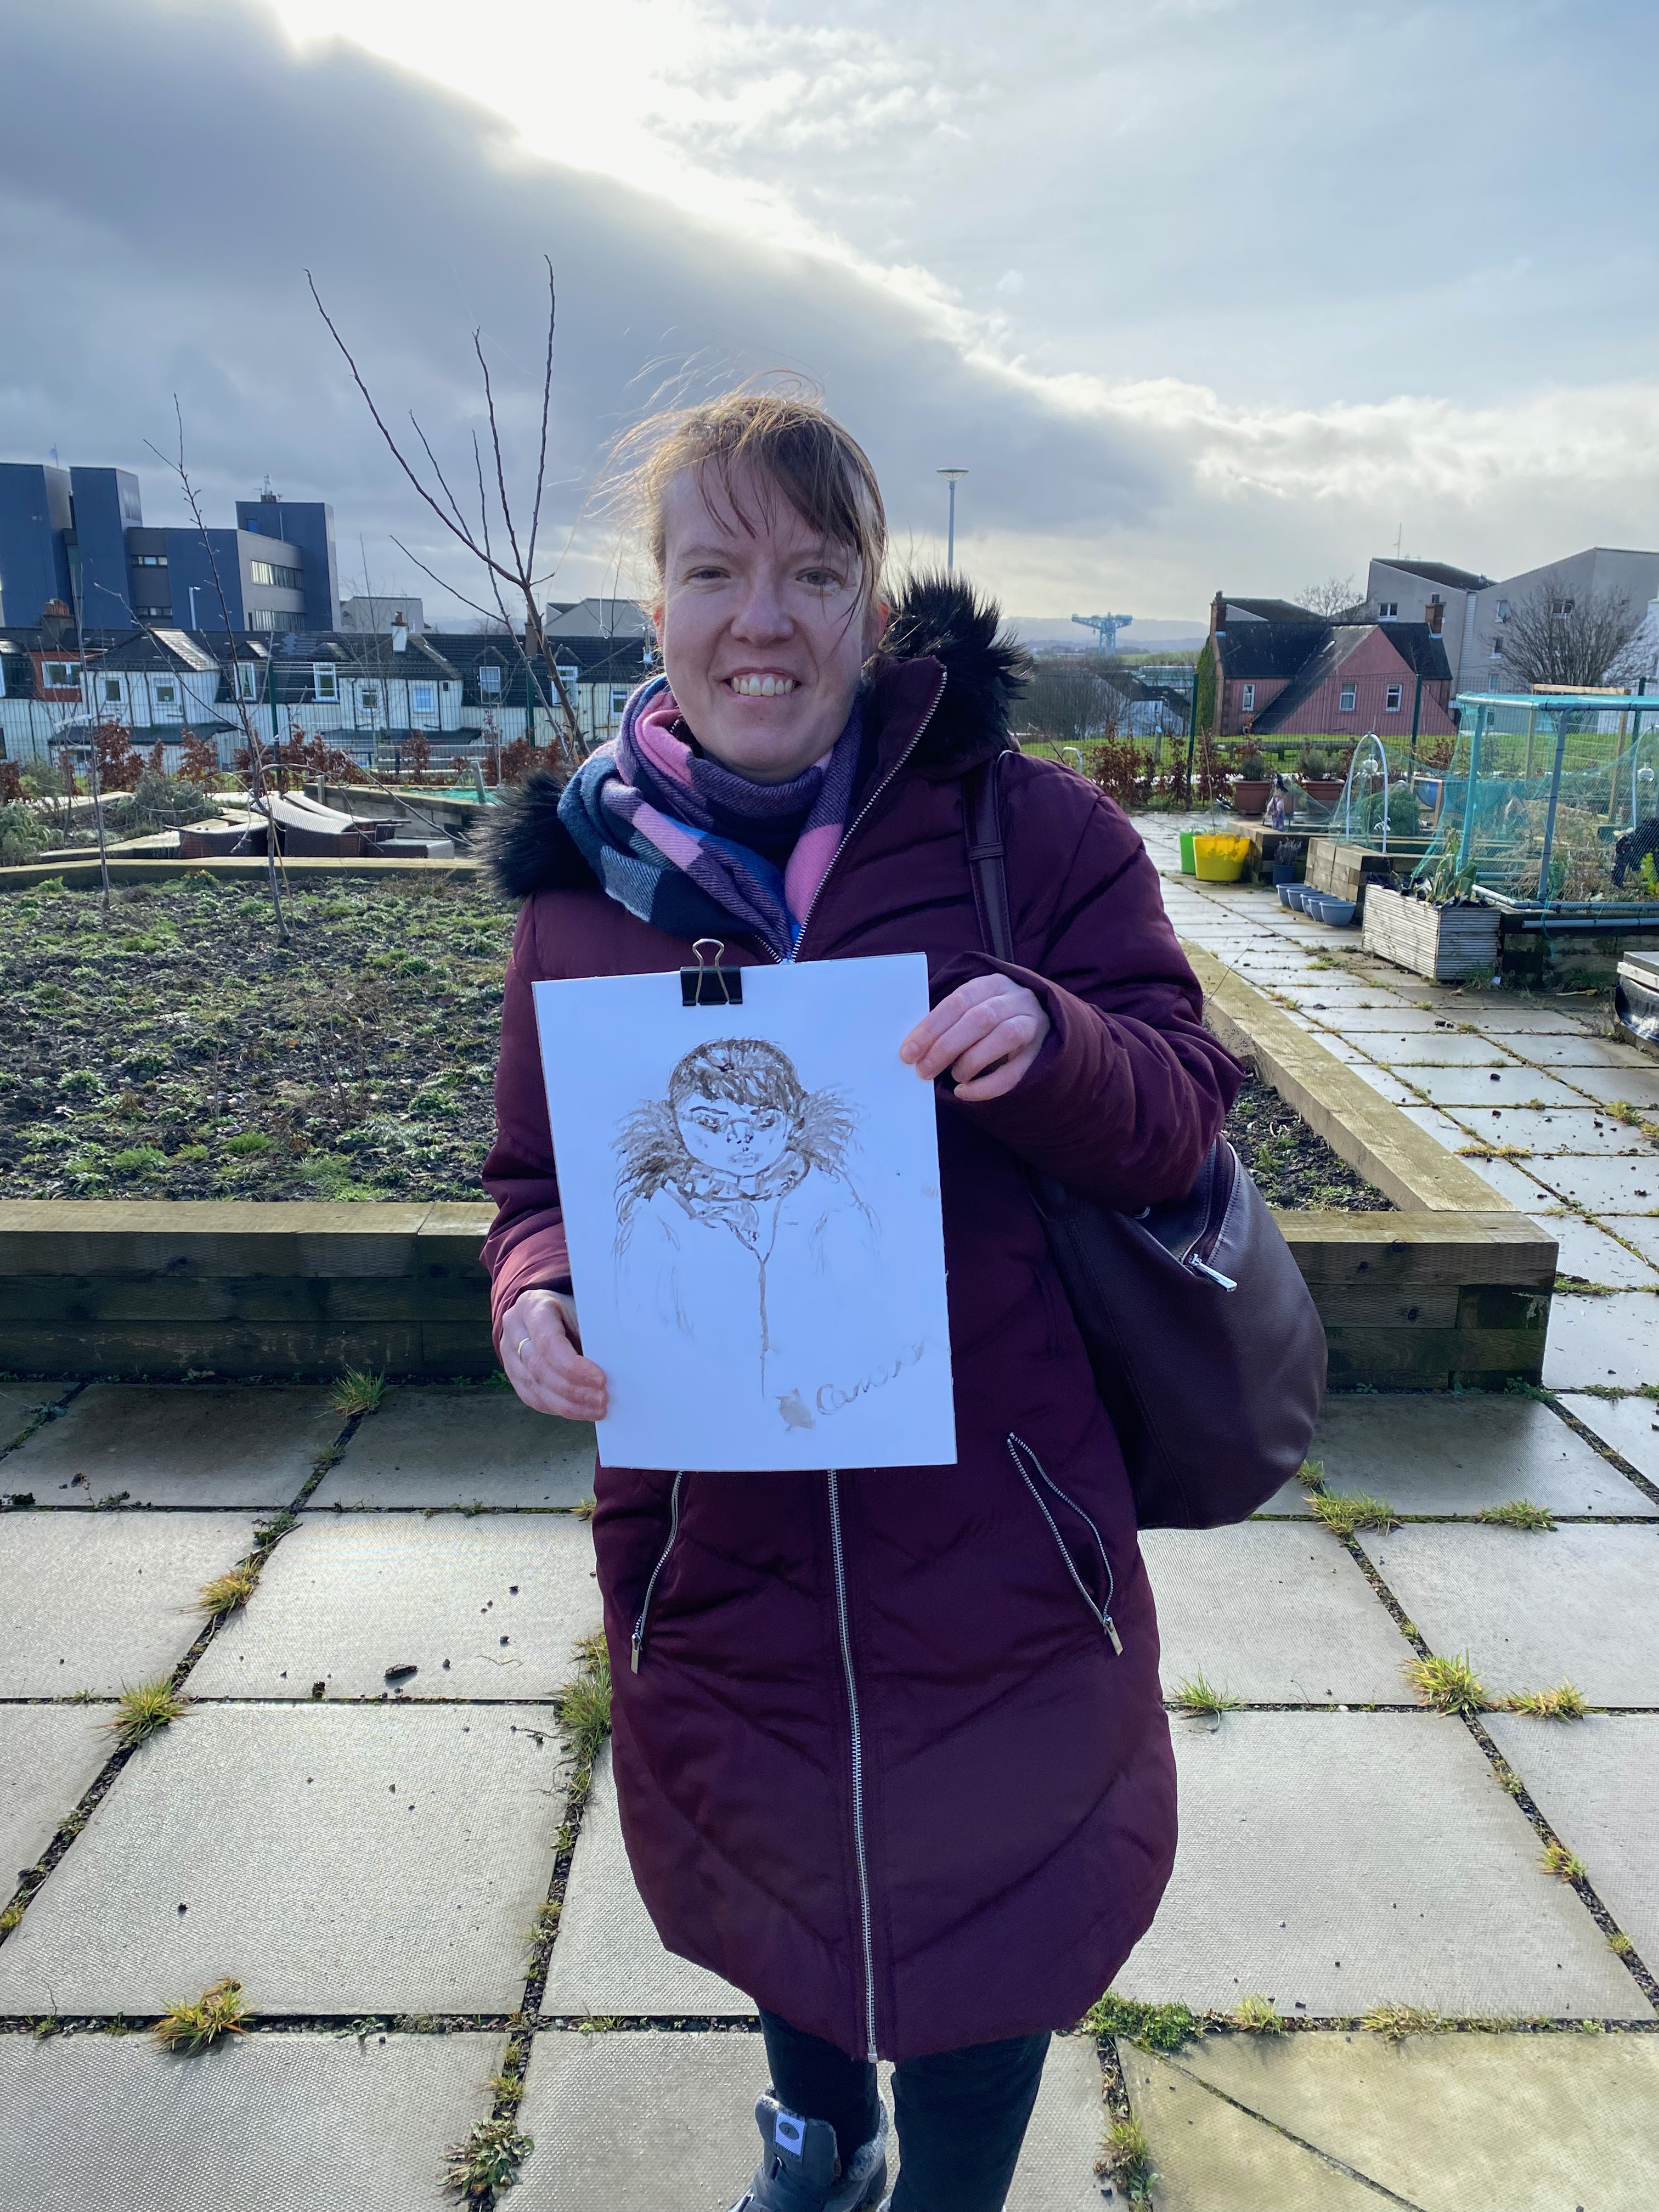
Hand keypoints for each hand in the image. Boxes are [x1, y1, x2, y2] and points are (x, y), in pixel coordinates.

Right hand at [501, 1289, 608, 1421]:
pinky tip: (581, 1412)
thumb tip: (614, 1364)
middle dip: (573, 1389)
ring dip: (569, 1405)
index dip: (573, 1366)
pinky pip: (533, 1398)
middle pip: (540, 1368)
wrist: (549, 1309)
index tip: (600, 1380)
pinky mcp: (513, 1374)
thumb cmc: (572, 1309)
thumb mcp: (583, 1309)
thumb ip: (593, 1332)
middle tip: (602, 1399)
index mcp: (533, 1306)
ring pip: (535, 1387)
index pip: (548, 1342)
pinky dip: (559, 1408)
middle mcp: (515, 1330)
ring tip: (597, 1410)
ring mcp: (509, 1354)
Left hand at [900, 975, 1051, 1102]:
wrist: (1037, 1024)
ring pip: (1005, 1037)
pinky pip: (1015, 1072)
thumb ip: (946, 1023)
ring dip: (970, 1061)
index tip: (908, 1052)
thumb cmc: (990, 1020)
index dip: (931, 1028)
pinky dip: (987, 1086)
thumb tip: (912, 1048)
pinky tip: (965, 1091)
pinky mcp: (1041, 1053)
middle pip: (980, 1019)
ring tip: (953, 1076)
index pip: (958, 1002)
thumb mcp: (970, 1010)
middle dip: (946, 1047)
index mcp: (992, 984)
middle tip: (923, 1071)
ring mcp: (1032, 1024)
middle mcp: (1016, 999)